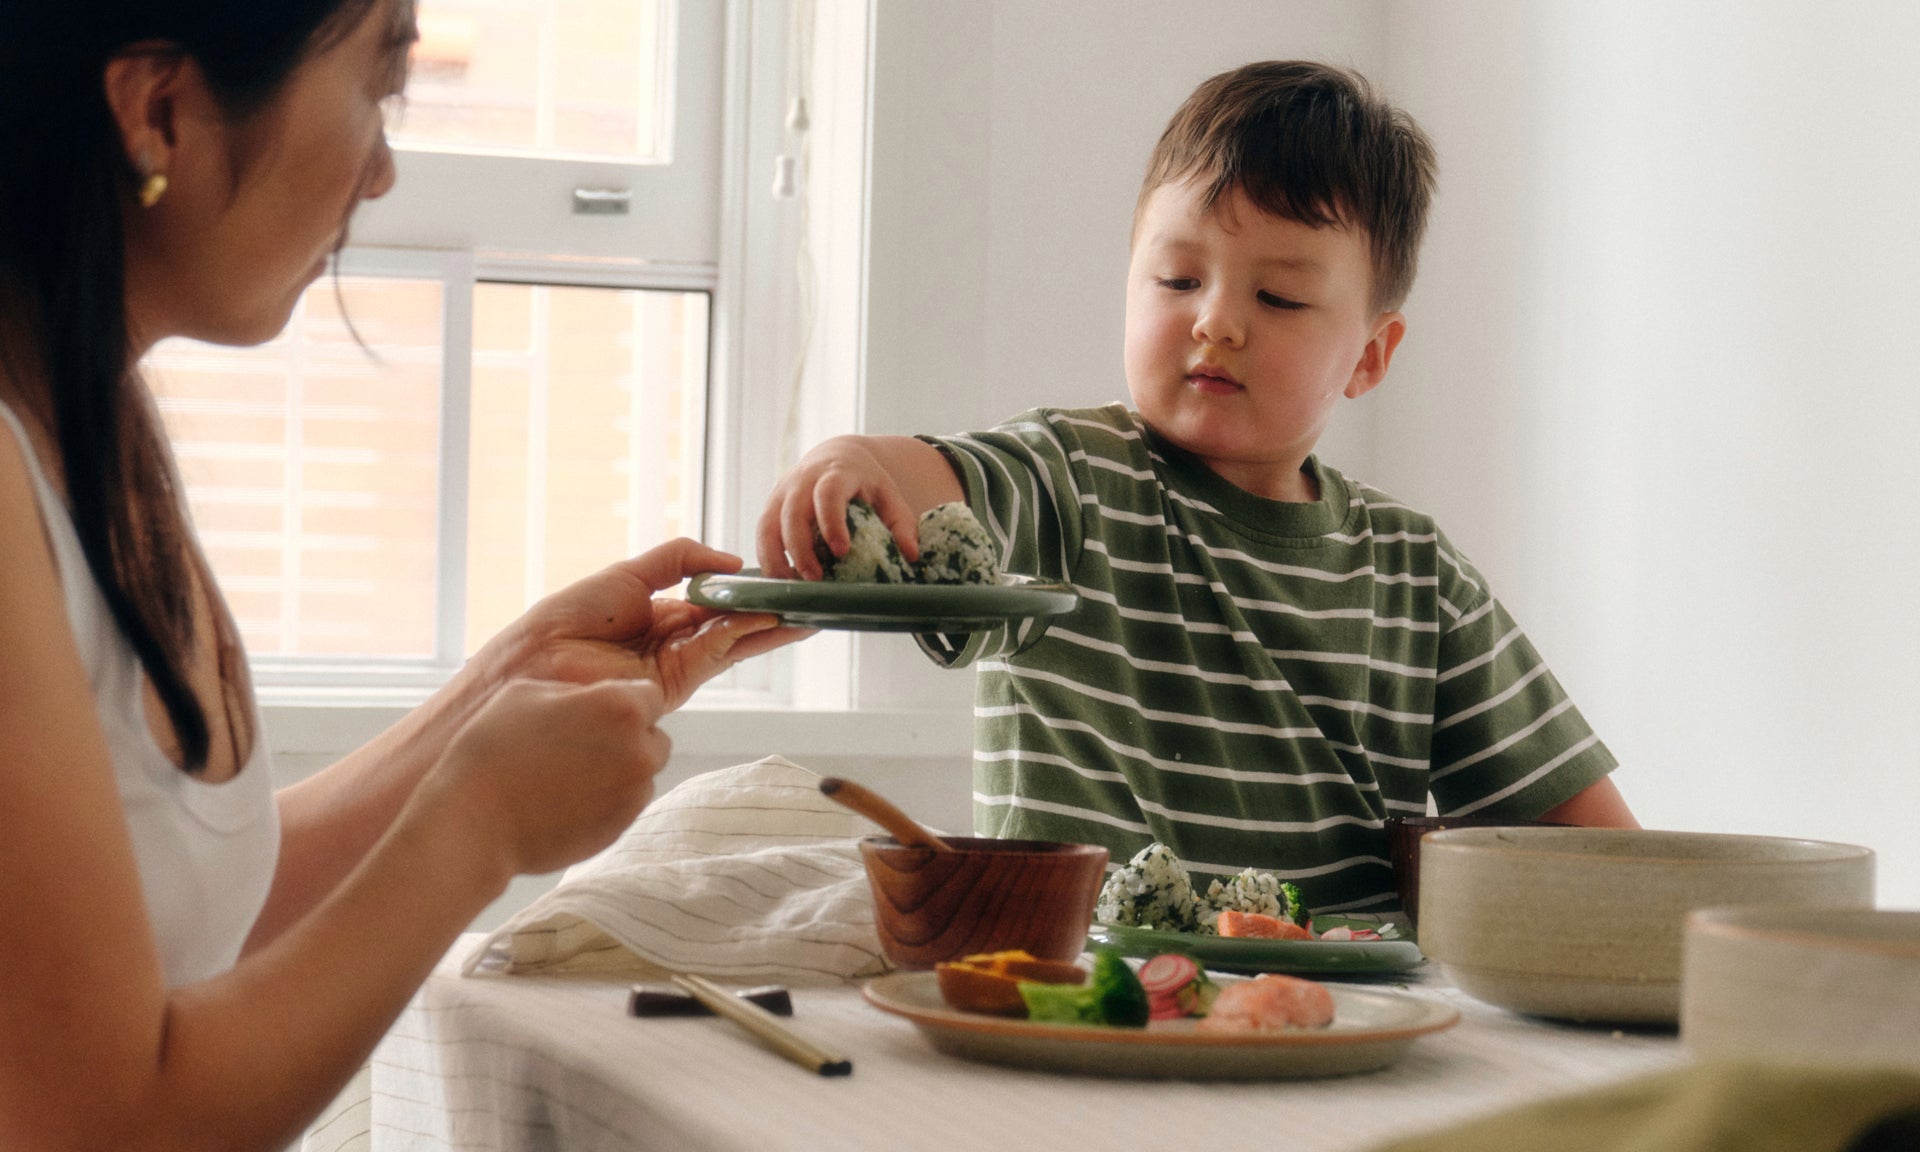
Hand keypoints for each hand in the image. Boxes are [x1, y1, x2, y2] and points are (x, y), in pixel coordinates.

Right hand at [428, 677, 672, 876]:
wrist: (474, 821)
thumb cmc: (492, 749)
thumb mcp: (526, 692)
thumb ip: (576, 690)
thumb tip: (595, 698)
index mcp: (620, 707)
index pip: (649, 695)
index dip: (624, 701)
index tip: (598, 712)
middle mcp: (639, 749)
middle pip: (654, 734)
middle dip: (629, 736)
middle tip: (582, 744)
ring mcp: (635, 792)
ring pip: (643, 771)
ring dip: (621, 768)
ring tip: (570, 774)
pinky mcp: (623, 825)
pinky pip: (628, 803)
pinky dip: (610, 799)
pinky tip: (569, 798)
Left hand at [487, 538, 803, 711]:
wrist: (536, 662)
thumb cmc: (569, 617)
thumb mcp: (630, 573)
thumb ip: (680, 559)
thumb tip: (731, 562)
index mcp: (660, 614)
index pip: (716, 602)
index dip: (747, 591)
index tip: (780, 580)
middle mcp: (673, 642)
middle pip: (734, 624)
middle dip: (771, 613)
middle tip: (811, 600)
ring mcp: (677, 665)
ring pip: (735, 641)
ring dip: (771, 627)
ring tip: (809, 613)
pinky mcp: (676, 683)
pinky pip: (719, 652)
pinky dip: (747, 635)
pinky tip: (773, 620)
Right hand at [756, 436, 922, 578]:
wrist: (836, 456)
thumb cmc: (865, 482)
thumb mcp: (888, 495)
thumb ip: (901, 523)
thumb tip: (911, 555)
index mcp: (836, 473)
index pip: (828, 494)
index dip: (832, 521)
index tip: (841, 551)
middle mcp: (803, 480)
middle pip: (793, 513)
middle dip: (801, 549)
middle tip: (814, 579)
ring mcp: (782, 492)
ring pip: (768, 525)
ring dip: (776, 558)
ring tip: (791, 586)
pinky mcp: (770, 506)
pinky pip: (762, 533)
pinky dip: (767, 558)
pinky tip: (780, 580)